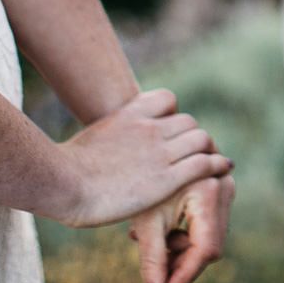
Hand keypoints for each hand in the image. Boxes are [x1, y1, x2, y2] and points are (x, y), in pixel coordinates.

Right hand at [49, 89, 232, 227]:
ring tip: (213, 162)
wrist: (61, 182)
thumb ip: (111, 137)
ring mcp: (159, 152)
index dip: (173, 114)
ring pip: (201, 139)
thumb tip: (110, 149)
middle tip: (196, 153)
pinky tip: (222, 169)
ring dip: (208, 150)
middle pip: (188, 122)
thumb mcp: (91, 140)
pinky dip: (217, 164)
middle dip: (193, 138)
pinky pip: (204, 163)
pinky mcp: (166, 178)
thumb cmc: (64, 170)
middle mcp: (148, 128)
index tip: (172, 131)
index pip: (167, 99)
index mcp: (128, 115)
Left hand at [130, 172, 234, 282]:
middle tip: (156, 272)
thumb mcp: (146, 222)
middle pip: (209, 244)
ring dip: (181, 247)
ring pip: (208, 235)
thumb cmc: (138, 180)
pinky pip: (206, 222)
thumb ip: (152, 263)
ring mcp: (223, 185)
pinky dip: (184, 233)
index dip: (186, 274)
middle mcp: (223, 186)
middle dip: (182, 262)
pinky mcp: (217, 186)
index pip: (206, 249)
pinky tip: (160, 230)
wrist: (139, 145)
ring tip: (148, 241)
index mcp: (208, 192)